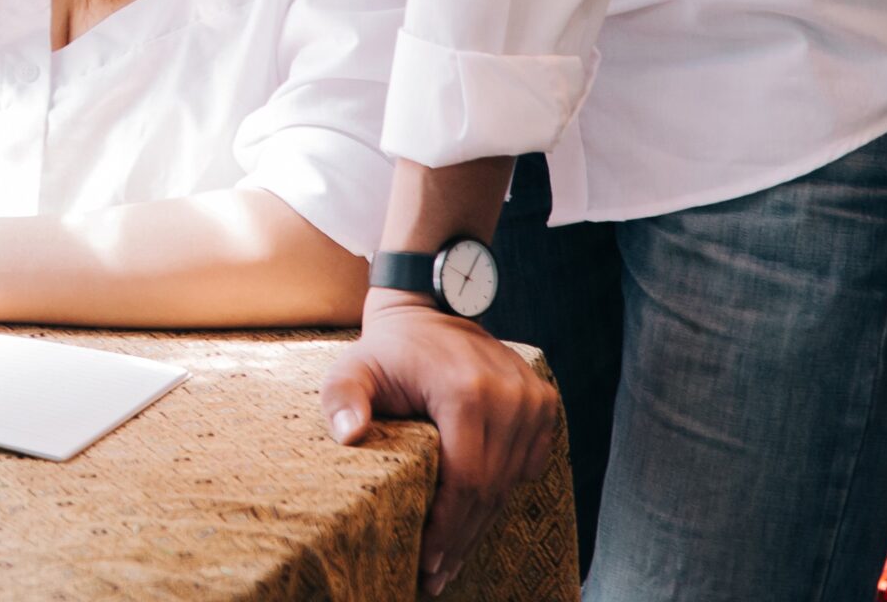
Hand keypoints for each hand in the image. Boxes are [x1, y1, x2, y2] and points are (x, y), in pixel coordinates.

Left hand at [321, 292, 558, 596]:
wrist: (429, 310)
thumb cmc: (386, 349)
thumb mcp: (353, 368)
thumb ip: (343, 399)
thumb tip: (349, 434)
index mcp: (467, 391)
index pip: (466, 479)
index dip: (447, 528)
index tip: (425, 562)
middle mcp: (510, 395)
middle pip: (490, 489)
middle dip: (462, 538)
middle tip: (436, 575)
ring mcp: (532, 398)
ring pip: (510, 483)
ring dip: (482, 523)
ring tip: (452, 557)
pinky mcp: (543, 402)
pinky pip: (528, 464)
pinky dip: (502, 492)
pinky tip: (475, 516)